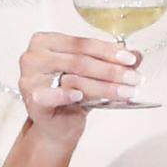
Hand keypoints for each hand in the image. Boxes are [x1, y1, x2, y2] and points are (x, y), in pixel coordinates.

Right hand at [17, 29, 136, 124]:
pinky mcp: (30, 99)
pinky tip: (80, 97)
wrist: (56, 125)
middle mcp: (33, 57)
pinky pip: (50, 95)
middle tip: (134, 78)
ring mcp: (28, 78)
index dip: (108, 51)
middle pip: (79, 61)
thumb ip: (111, 61)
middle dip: (111, 70)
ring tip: (126, 92)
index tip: (130, 59)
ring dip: (103, 86)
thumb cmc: (71, 94)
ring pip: (73, 78)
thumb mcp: (93, 74)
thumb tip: (137, 55)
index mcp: (46, 42)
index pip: (81, 43)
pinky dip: (66, 95)